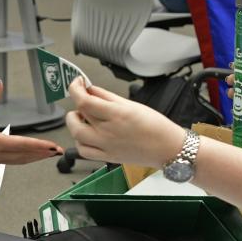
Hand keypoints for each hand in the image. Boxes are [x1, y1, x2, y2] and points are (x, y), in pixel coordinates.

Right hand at [0, 80, 63, 164]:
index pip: (20, 144)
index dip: (37, 145)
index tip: (51, 146)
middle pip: (25, 154)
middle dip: (43, 152)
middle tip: (58, 151)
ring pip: (22, 160)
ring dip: (38, 157)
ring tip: (51, 154)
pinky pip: (17, 161)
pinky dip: (29, 158)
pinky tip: (35, 156)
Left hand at [65, 79, 185, 167]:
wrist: (167, 148)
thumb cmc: (156, 126)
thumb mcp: (131, 104)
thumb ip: (108, 96)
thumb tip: (91, 90)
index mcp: (116, 114)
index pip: (84, 101)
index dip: (75, 89)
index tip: (77, 83)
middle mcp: (108, 131)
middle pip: (77, 116)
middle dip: (75, 103)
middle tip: (82, 99)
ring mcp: (106, 146)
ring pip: (76, 134)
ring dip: (74, 123)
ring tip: (83, 117)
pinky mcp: (107, 157)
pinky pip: (84, 150)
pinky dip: (79, 141)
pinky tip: (86, 134)